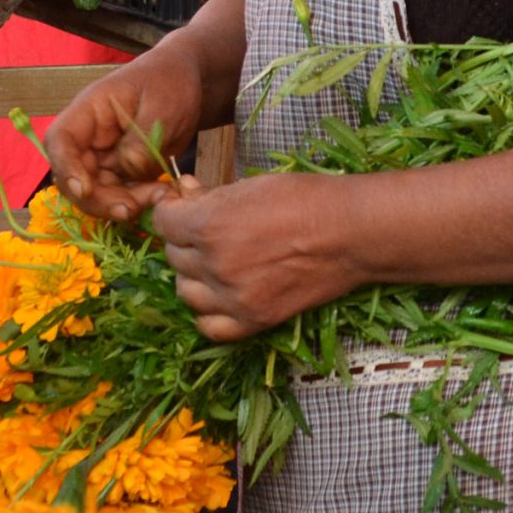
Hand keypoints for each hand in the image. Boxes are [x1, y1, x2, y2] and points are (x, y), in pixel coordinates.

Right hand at [44, 52, 206, 223]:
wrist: (186, 84)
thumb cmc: (169, 83)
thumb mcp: (162, 106)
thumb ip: (142, 140)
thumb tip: (127, 169)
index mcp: (90, 111)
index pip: (60, 140)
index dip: (66, 167)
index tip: (84, 190)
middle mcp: (89, 137)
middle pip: (73, 176)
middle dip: (98, 199)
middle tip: (131, 208)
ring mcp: (103, 157)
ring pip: (96, 193)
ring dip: (120, 204)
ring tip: (158, 197)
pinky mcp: (120, 172)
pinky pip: (118, 195)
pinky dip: (136, 201)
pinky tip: (160, 195)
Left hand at [151, 172, 353, 340]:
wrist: (349, 233)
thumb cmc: (303, 199)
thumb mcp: (250, 185)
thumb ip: (210, 195)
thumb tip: (183, 191)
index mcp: (209, 224)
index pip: (162, 221)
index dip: (171, 211)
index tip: (182, 207)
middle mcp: (215, 264)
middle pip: (173, 256)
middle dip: (185, 240)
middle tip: (207, 230)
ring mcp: (233, 297)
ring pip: (185, 291)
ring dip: (193, 275)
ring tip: (215, 261)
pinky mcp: (254, 320)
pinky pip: (210, 327)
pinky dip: (208, 312)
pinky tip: (220, 294)